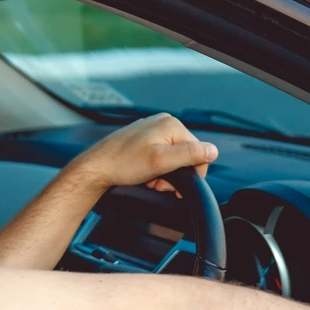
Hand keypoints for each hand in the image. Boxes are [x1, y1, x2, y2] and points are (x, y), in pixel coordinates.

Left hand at [72, 113, 218, 195]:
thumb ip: (189, 154)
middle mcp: (163, 123)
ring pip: (173, 158)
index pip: (198, 152)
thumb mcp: (161, 161)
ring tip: (150, 180)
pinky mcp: (143, 139)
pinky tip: (144, 175)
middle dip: (175, 175)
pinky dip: (156, 170)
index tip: (174, 186)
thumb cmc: (123, 164)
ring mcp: (152, 131)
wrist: (96, 168)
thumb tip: (213, 151)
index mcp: (171, 125)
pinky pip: (160, 157)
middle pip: (186, 155)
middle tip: (159, 184)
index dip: (190, 174)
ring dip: (165, 174)